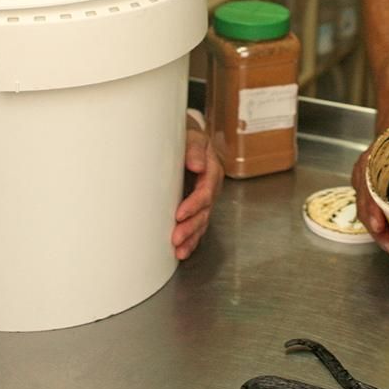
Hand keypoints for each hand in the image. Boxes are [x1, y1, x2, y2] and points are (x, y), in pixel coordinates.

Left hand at [173, 119, 222, 259]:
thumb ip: (194, 149)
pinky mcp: (197, 207)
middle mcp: (211, 188)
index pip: (205, 192)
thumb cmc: (189, 139)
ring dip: (191, 237)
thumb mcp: (194, 137)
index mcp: (212, 171)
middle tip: (176, 238)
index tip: (180, 214)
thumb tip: (197, 165)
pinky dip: (191, 239)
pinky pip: (197, 226)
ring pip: (201, 222)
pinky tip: (183, 250)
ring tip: (179, 250)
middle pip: (204, 212)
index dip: (194, 204)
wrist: (189, 142)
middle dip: (190, 227)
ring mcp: (205, 200)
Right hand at [350, 145, 388, 261]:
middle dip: (379, 230)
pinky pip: (371, 212)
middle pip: (366, 205)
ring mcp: (367, 181)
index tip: (380, 225)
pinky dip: (382, 228)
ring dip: (381, 233)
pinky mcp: (372, 190)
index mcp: (377, 157)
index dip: (372, 207)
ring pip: (367, 212)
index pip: (367, 184)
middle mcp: (368, 170)